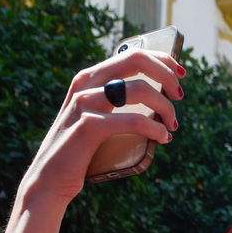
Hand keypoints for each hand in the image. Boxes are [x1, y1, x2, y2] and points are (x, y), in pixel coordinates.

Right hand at [18, 49, 183, 207]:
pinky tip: (164, 137)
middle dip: (166, 74)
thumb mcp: (97, 117)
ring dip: (165, 106)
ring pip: (138, 89)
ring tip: (172, 124)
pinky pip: (132, 120)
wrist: (50, 178)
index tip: (181, 74)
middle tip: (179, 95)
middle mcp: (86, 84)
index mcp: (90, 77)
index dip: (162, 60)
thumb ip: (117, 103)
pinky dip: (154, 128)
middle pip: (136, 60)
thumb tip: (158, 99)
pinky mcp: (88, 126)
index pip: (132, 54)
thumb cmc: (81, 149)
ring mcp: (85, 103)